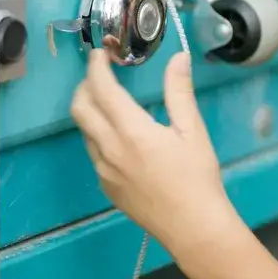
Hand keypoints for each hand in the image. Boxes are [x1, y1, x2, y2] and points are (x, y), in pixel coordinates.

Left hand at [70, 50, 235, 255]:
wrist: (192, 226)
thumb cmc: (197, 177)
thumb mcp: (192, 131)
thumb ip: (179, 92)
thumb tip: (177, 59)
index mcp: (131, 131)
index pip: (102, 89)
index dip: (97, 66)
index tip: (102, 53)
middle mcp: (109, 149)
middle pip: (80, 108)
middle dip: (85, 85)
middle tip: (101, 74)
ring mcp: (104, 170)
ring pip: (85, 131)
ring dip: (91, 110)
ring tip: (112, 102)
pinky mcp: (106, 186)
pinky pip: (94, 152)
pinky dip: (100, 134)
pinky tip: (122, 137)